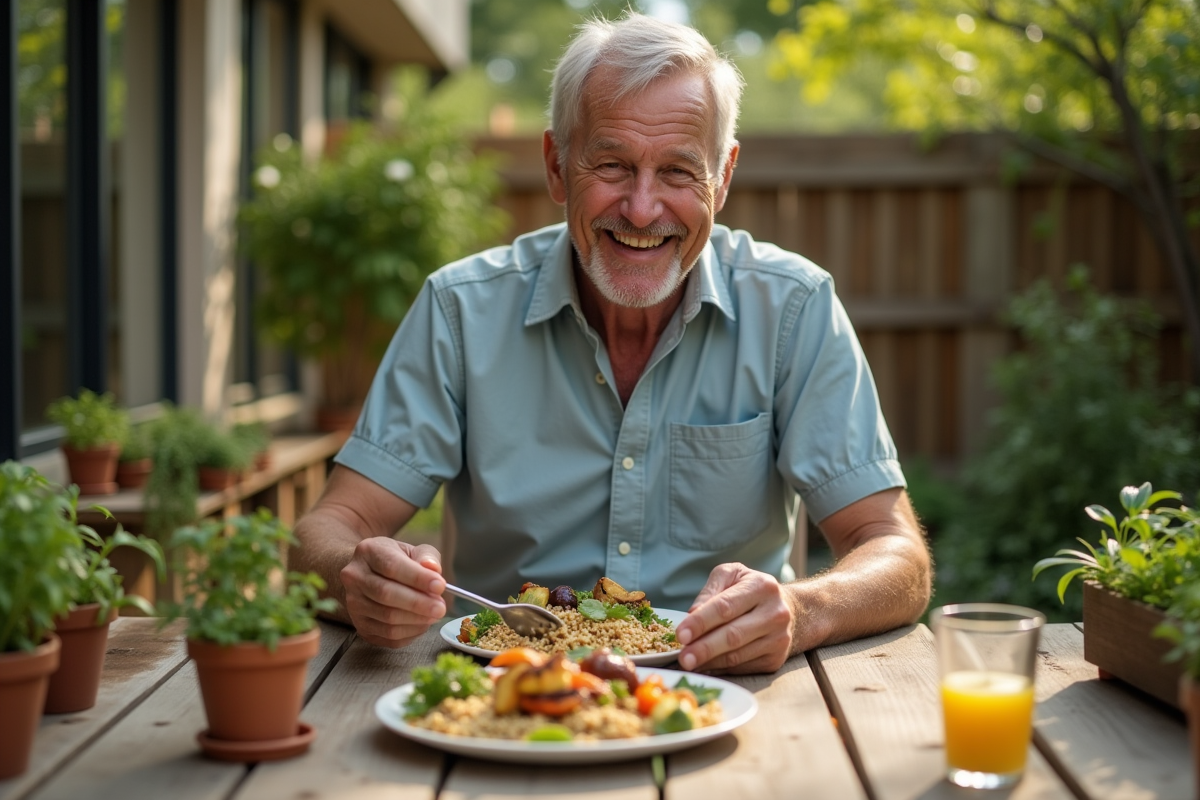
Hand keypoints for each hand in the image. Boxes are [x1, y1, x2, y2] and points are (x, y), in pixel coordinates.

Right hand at [339, 538, 446, 647]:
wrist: (369, 575)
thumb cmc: (396, 561)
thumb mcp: (412, 551)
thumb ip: (427, 557)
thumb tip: (434, 569)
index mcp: (367, 552)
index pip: (392, 566)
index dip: (418, 578)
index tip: (440, 586)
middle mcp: (354, 578)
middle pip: (386, 594)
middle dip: (418, 603)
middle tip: (441, 607)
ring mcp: (353, 604)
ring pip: (387, 618)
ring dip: (416, 620)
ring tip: (434, 614)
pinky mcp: (360, 626)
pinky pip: (387, 636)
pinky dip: (410, 633)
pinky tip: (422, 623)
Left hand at [675, 562, 795, 673]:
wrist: (786, 608)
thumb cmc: (749, 590)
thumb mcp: (730, 576)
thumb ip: (709, 592)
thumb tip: (691, 615)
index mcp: (762, 586)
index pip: (725, 607)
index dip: (701, 622)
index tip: (681, 635)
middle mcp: (775, 613)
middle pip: (733, 635)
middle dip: (704, 648)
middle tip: (683, 658)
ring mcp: (779, 638)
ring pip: (737, 656)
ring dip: (709, 662)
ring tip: (689, 663)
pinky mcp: (775, 659)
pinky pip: (742, 667)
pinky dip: (721, 669)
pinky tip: (706, 666)